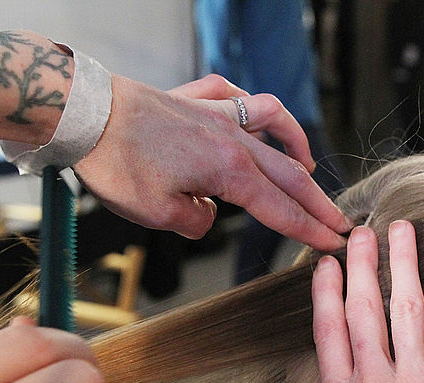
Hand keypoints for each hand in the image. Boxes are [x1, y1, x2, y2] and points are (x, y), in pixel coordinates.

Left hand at [73, 74, 348, 251]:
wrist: (84, 113)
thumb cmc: (115, 163)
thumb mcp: (156, 214)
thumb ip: (195, 223)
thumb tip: (207, 215)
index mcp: (230, 172)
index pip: (280, 210)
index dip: (309, 230)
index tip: (332, 243)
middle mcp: (233, 140)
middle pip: (290, 175)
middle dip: (318, 202)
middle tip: (340, 222)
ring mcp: (218, 113)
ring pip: (274, 127)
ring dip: (297, 148)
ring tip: (306, 166)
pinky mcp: (197, 97)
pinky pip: (240, 99)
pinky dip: (257, 112)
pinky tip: (258, 120)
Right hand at [273, 221, 423, 382]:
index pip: (328, 333)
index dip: (326, 295)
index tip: (326, 266)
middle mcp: (370, 380)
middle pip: (363, 309)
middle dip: (361, 265)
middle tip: (362, 231)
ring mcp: (410, 382)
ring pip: (405, 308)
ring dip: (402, 265)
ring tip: (404, 229)